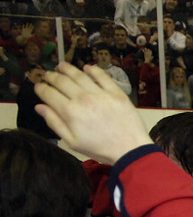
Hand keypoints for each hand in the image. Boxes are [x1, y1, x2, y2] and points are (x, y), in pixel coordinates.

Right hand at [34, 63, 151, 164]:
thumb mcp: (72, 141)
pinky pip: (102, 76)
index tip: (39, 86)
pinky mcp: (116, 93)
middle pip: (62, 81)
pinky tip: (87, 68)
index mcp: (70, 112)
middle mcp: (83, 99)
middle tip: (48, 75)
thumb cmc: (101, 148)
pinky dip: (93, 70)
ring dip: (68, 69)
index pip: (49, 94)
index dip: (41, 88)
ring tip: (61, 66)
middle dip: (51, 76)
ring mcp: (101, 94)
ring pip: (79, 75)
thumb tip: (40, 107)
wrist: (130, 150)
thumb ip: (55, 122)